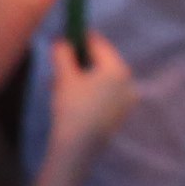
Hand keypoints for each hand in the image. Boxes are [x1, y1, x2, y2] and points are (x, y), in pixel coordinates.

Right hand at [43, 35, 140, 158]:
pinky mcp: (120, 114)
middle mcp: (128, 82)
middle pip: (100, 61)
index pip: (97, 43)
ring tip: (59, 85)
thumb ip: (62, 52)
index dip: (78, 37)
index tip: (62, 37)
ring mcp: (126, 100)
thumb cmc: (72, 107)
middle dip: (78, 61)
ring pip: (100, 78)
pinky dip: (88, 91)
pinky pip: (104, 93)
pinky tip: (70, 100)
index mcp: (117, 69)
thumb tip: (62, 41)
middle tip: (57, 66)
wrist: (78, 148)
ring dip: (80, 76)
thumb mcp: (63, 75)